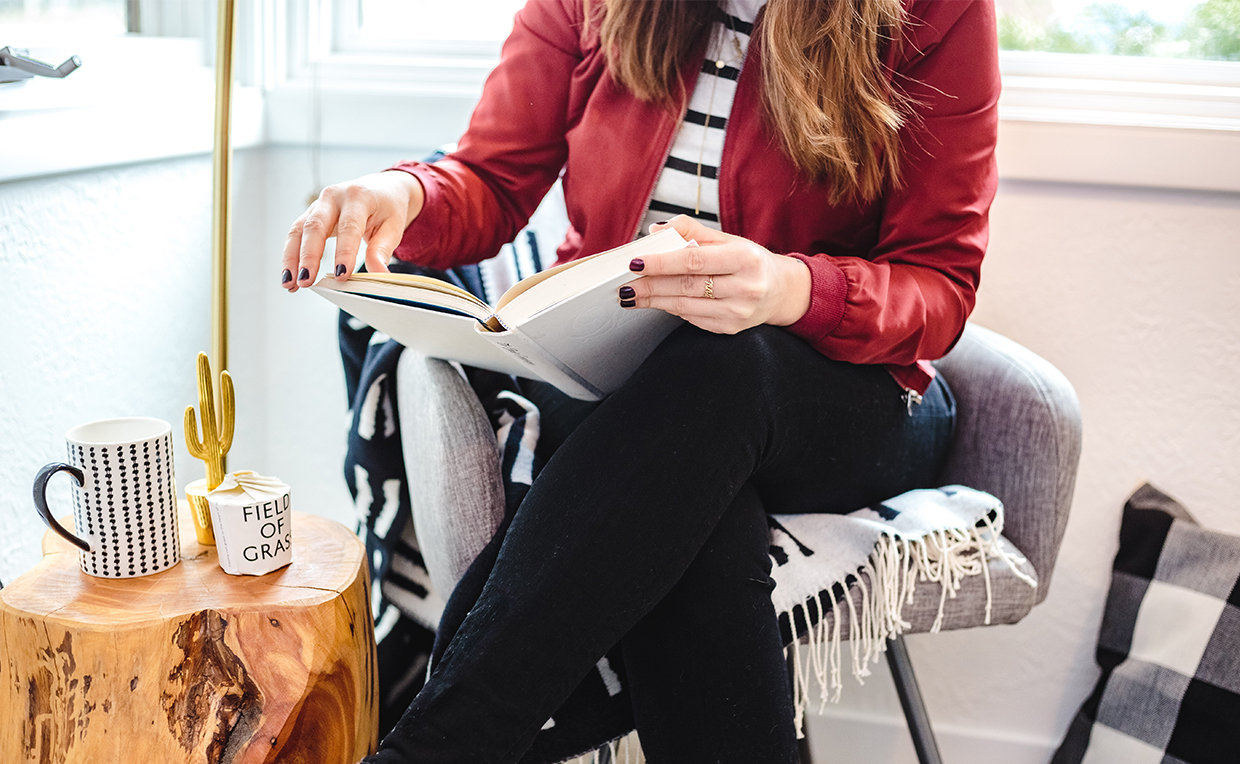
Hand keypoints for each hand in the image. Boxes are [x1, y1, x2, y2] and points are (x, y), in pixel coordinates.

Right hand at [280, 171, 424, 291]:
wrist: (381, 188)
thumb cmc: (387, 207)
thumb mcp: (393, 227)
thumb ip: (382, 250)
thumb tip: (379, 275)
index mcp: (358, 197)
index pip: (349, 226)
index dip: (344, 252)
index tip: (341, 275)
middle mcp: (333, 197)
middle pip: (315, 226)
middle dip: (309, 256)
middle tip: (306, 281)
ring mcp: (318, 204)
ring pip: (298, 230)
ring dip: (292, 258)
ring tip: (291, 284)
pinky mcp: (310, 214)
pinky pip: (296, 234)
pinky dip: (291, 256)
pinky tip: (290, 276)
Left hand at [621, 216, 810, 333]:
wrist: (780, 291)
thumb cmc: (749, 261)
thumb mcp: (728, 239)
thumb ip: (691, 231)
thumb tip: (656, 231)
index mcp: (744, 258)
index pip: (693, 260)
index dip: (661, 262)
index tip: (635, 263)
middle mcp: (744, 287)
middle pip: (685, 286)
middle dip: (650, 286)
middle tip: (623, 285)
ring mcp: (738, 312)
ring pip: (685, 306)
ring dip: (653, 301)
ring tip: (631, 296)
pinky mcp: (731, 328)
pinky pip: (693, 319)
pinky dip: (671, 309)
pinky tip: (656, 303)